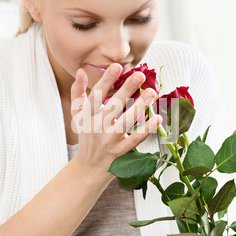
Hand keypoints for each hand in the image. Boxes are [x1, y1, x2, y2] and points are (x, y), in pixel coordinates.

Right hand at [71, 63, 161, 179]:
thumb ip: (78, 92)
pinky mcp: (120, 152)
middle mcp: (97, 127)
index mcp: (87, 116)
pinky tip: (157, 118)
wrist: (88, 168)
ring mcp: (109, 141)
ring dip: (140, 106)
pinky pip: (135, 140)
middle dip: (126, 90)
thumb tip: (82, 71)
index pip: (96, 95)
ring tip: (152, 92)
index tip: (117, 67)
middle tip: (140, 75)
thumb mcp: (77, 115)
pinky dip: (146, 130)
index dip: (106, 80)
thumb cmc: (86, 137)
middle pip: (112, 106)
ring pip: (125, 122)